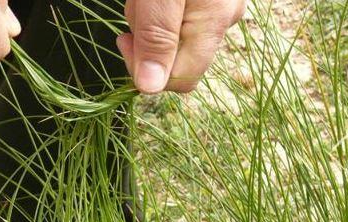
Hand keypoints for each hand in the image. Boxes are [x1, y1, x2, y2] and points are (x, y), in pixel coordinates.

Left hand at [117, 0, 245, 93]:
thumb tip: (149, 87)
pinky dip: (161, 5)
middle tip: (140, 5)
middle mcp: (223, 21)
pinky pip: (180, 14)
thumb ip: (156, 39)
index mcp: (212, 24)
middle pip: (176, 56)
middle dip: (147, 38)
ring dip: (150, 18)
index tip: (125, 39)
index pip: (179, 79)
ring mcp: (220, 7)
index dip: (146, 69)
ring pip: (175, 34)